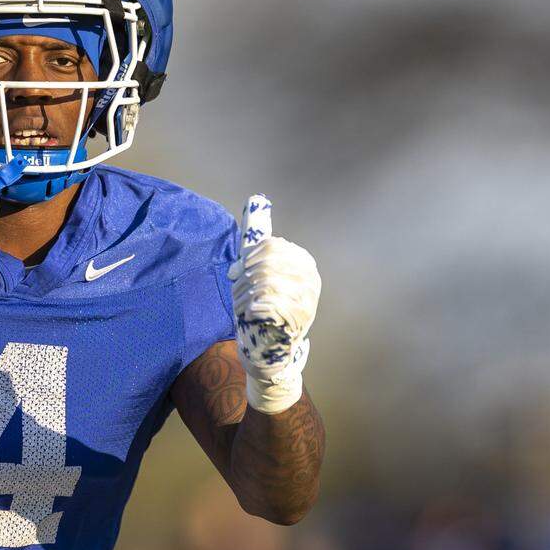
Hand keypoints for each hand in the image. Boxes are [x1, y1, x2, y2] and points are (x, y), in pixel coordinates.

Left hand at [228, 194, 320, 413]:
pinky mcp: (296, 321)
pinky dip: (249, 310)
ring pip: (262, 284)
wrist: (268, 351)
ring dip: (243, 297)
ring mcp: (307, 300)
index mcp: (303, 263)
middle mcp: (310, 279)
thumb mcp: (257, 268)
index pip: (268, 246)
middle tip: (239, 295)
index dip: (248, 260)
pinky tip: (250, 318)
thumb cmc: (260, 307)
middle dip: (244, 280)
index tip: (241, 274)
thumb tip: (257, 197)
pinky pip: (264, 304)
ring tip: (243, 309)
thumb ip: (258, 235)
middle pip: (264, 264)